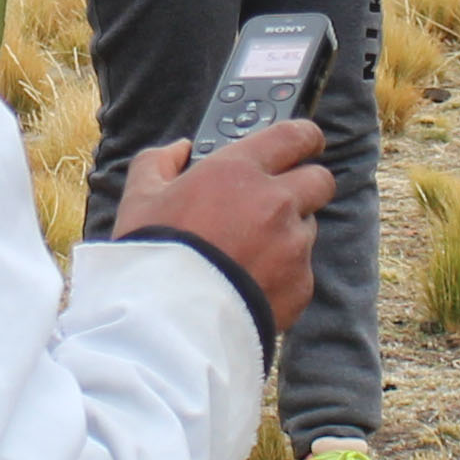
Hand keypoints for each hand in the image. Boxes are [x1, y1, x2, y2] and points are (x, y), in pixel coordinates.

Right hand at [112, 116, 333, 333]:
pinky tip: (250, 282)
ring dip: (289, 233)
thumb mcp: (140, 197)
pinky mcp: (300, 285)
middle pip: (319, 180)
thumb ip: (159, 162)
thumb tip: (180, 150)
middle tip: (279, 198)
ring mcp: (293, 245)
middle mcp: (275, 202)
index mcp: (238, 171)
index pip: (296, 135)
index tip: (303, 145)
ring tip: (249, 252)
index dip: (304, 138)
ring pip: (308, 227)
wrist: (171, 323)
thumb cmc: (154, 256)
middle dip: (305, 185)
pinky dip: (283, 274)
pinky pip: (302, 270)